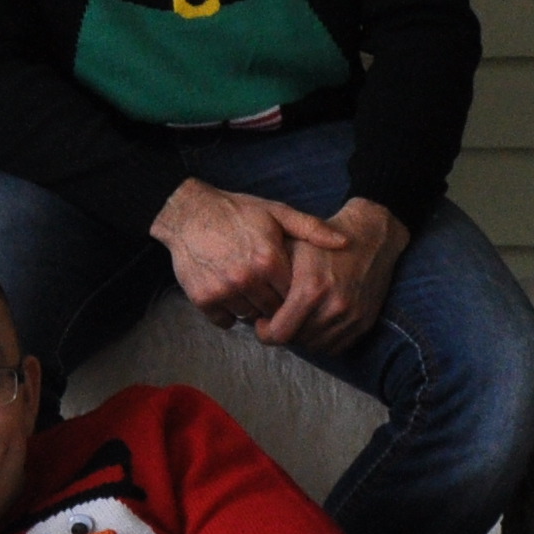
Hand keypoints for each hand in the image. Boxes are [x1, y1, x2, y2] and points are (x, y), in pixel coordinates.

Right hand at [151, 179, 344, 329]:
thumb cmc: (235, 211)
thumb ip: (311, 229)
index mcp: (269, 260)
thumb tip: (344, 242)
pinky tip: (230, 294)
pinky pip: (225, 321)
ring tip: (251, 289)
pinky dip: (229, 313)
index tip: (291, 285)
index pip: (295, 295)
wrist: (188, 213)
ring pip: (250, 317)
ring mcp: (223, 291)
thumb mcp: (276, 212)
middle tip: (270, 290)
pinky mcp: (203, 299)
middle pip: (274, 310)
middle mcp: (247, 279)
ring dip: (253, 308)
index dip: (295, 292)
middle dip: (275, 303)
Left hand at [255, 197, 408, 351]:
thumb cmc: (324, 241)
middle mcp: (333, 306)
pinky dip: (323, 339)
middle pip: (297, 341)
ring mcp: (351, 317)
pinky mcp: (364, 322)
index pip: (279, 333)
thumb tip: (252, 302)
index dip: (265, 332)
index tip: (262, 322)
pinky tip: (315, 323)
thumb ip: (271, 276)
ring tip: (297, 320)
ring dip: (303, 337)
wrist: (371, 236)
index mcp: (311, 288)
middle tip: (277, 320)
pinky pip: (336, 346)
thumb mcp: (293, 248)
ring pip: (316, 346)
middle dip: (283, 333)